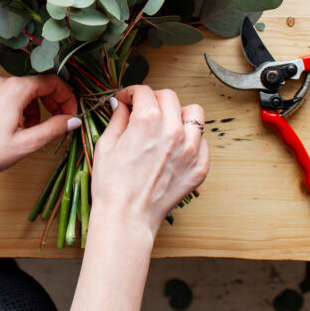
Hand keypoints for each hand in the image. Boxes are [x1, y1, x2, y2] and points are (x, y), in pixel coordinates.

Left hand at [0, 75, 78, 183]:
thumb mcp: (27, 143)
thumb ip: (54, 128)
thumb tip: (74, 120)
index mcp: (15, 89)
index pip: (52, 82)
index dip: (66, 98)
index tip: (70, 115)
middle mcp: (2, 82)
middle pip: (37, 85)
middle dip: (52, 103)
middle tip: (58, 123)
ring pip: (22, 92)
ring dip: (34, 109)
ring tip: (31, 131)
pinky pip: (7, 97)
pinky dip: (18, 109)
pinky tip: (14, 130)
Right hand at [90, 85, 209, 236]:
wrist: (127, 218)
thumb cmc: (112, 186)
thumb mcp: (106, 145)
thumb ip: (117, 119)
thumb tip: (121, 105)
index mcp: (148, 121)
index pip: (144, 92)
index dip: (131, 93)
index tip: (126, 100)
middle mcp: (173, 130)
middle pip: (170, 97)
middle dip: (153, 99)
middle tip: (143, 110)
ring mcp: (190, 150)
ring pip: (195, 114)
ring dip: (179, 114)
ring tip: (167, 125)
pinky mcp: (199, 168)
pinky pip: (203, 142)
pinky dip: (191, 140)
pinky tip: (176, 148)